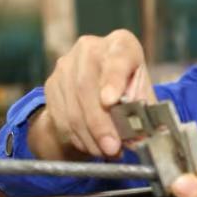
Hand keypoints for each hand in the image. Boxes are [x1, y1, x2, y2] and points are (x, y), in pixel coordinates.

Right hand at [39, 29, 155, 158]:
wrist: (102, 83)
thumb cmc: (130, 87)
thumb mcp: (144, 93)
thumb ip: (145, 111)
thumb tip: (144, 135)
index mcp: (121, 44)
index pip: (117, 59)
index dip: (113, 80)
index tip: (110, 101)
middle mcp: (90, 48)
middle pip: (88, 87)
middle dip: (100, 123)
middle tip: (111, 147)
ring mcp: (66, 64)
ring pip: (72, 105)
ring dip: (88, 135)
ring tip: (105, 152)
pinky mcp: (52, 83)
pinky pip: (59, 115)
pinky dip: (76, 136)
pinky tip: (90, 146)